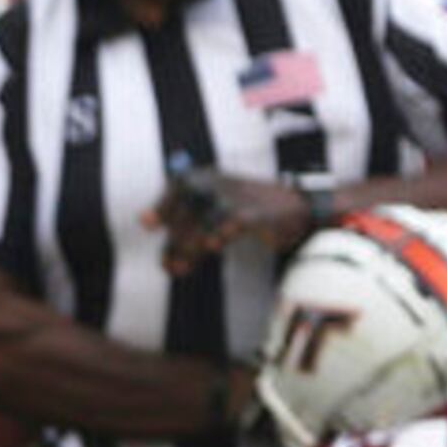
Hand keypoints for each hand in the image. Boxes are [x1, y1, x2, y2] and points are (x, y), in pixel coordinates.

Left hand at [152, 169, 316, 276]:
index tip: (148, 225)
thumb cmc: (250, 214)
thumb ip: (187, 232)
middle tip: (170, 267)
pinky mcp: (259, 214)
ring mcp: (240, 198)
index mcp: (206, 178)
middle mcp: (220, 184)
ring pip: (207, 218)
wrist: (297, 207)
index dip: (162, 208)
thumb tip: (159, 254)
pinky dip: (223, 231)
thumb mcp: (214, 216)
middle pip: (189, 209)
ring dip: (191, 244)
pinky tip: (213, 245)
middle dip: (176, 240)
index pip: (176, 191)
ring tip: (180, 267)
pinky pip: (237, 222)